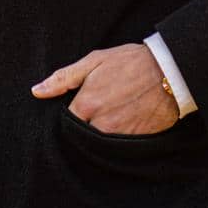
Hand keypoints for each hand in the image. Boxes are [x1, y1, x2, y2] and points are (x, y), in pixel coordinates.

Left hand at [31, 43, 179, 134]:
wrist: (170, 71)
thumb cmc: (131, 62)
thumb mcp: (94, 61)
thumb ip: (63, 78)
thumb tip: (36, 91)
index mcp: (86, 104)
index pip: (66, 122)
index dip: (71, 114)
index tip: (79, 105)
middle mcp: (99, 124)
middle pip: (81, 134)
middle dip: (84, 125)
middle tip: (97, 109)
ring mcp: (118, 135)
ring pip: (98, 142)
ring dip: (99, 132)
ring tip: (111, 113)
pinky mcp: (134, 141)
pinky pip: (116, 146)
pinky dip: (116, 137)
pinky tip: (123, 120)